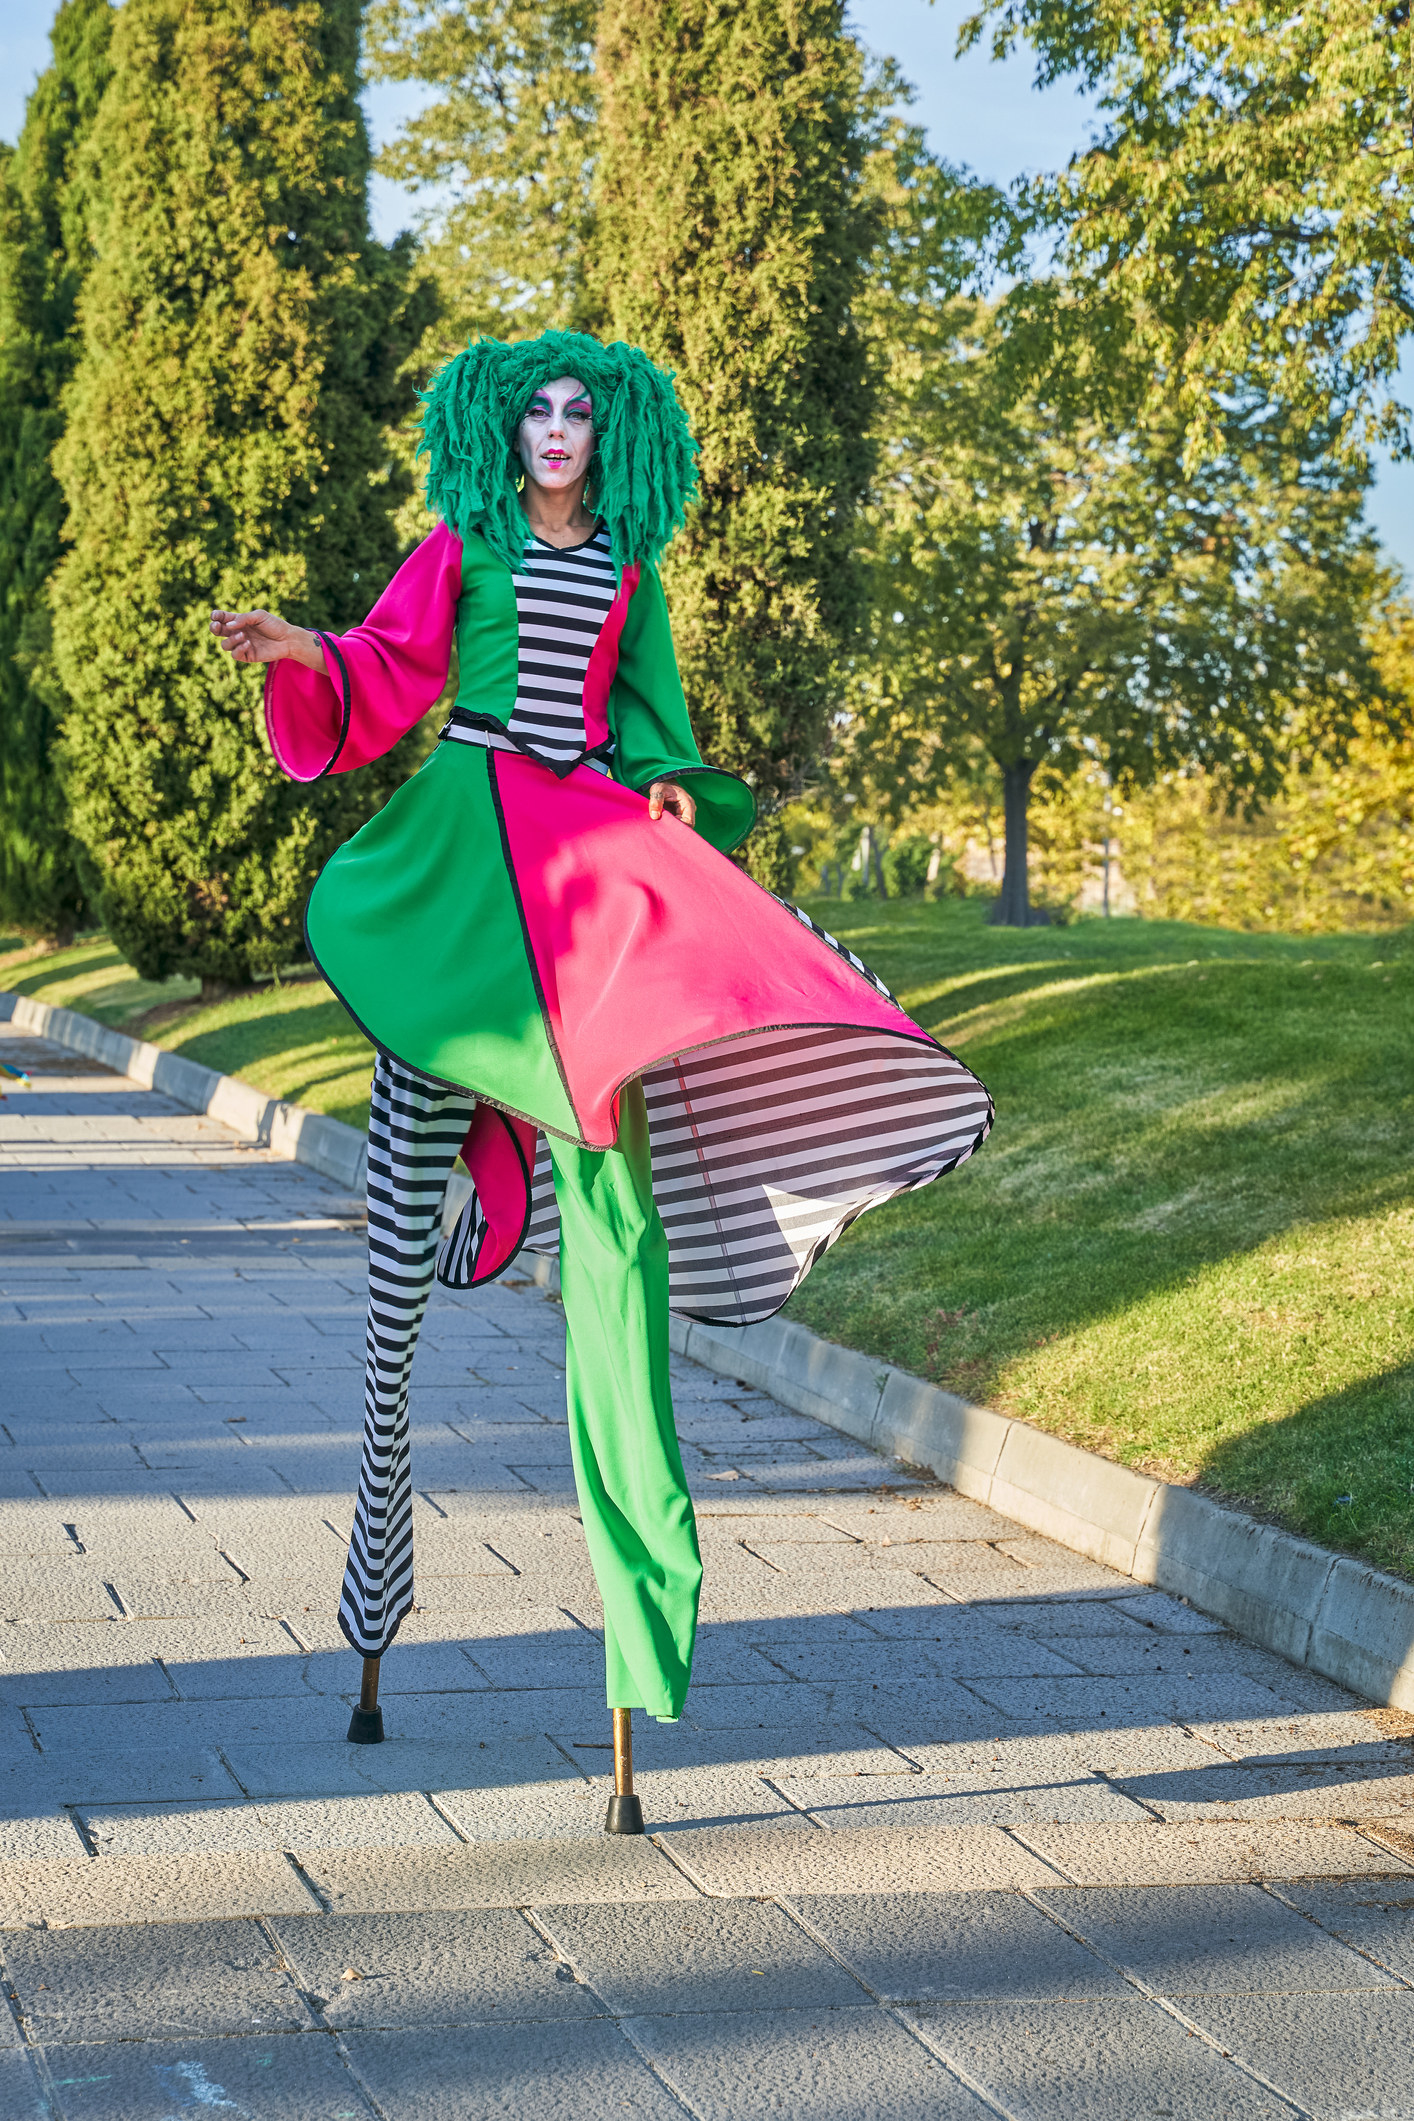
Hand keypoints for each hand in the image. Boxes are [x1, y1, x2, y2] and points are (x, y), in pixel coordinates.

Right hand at [210, 608, 325, 670]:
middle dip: (214, 628)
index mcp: (239, 621)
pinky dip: (239, 649)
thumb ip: (243, 619)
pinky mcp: (247, 656)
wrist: (288, 639)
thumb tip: (227, 625)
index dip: (216, 616)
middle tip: (217, 626)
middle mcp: (238, 632)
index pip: (222, 618)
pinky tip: (248, 643)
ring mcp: (241, 645)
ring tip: (243, 635)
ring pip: (225, 645)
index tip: (215, 616)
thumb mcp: (259, 616)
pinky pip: (235, 654)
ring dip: (231, 640)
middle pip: (218, 631)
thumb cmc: (274, 625)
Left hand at [647, 780, 695, 828]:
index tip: (666, 830)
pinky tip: (661, 828)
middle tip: (662, 833)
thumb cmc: (662, 785)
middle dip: (674, 831)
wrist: (664, 782)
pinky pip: (676, 825)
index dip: (679, 828)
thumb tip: (655, 816)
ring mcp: (684, 813)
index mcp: (688, 804)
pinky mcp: (679, 816)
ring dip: (671, 829)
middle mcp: (689, 810)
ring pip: (681, 827)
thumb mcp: (657, 790)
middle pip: (686, 827)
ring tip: (660, 830)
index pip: (689, 822)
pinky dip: (669, 827)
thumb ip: (655, 802)